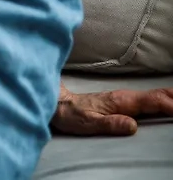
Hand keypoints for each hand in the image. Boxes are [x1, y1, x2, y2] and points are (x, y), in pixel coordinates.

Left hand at [51, 83, 172, 135]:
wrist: (58, 105)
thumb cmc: (72, 115)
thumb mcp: (88, 123)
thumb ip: (110, 124)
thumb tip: (132, 126)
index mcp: (122, 101)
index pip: (154, 101)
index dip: (172, 106)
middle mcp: (126, 97)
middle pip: (159, 95)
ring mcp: (126, 98)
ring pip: (156, 95)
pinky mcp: (124, 101)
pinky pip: (150, 99)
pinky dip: (165, 100)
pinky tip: (170, 103)